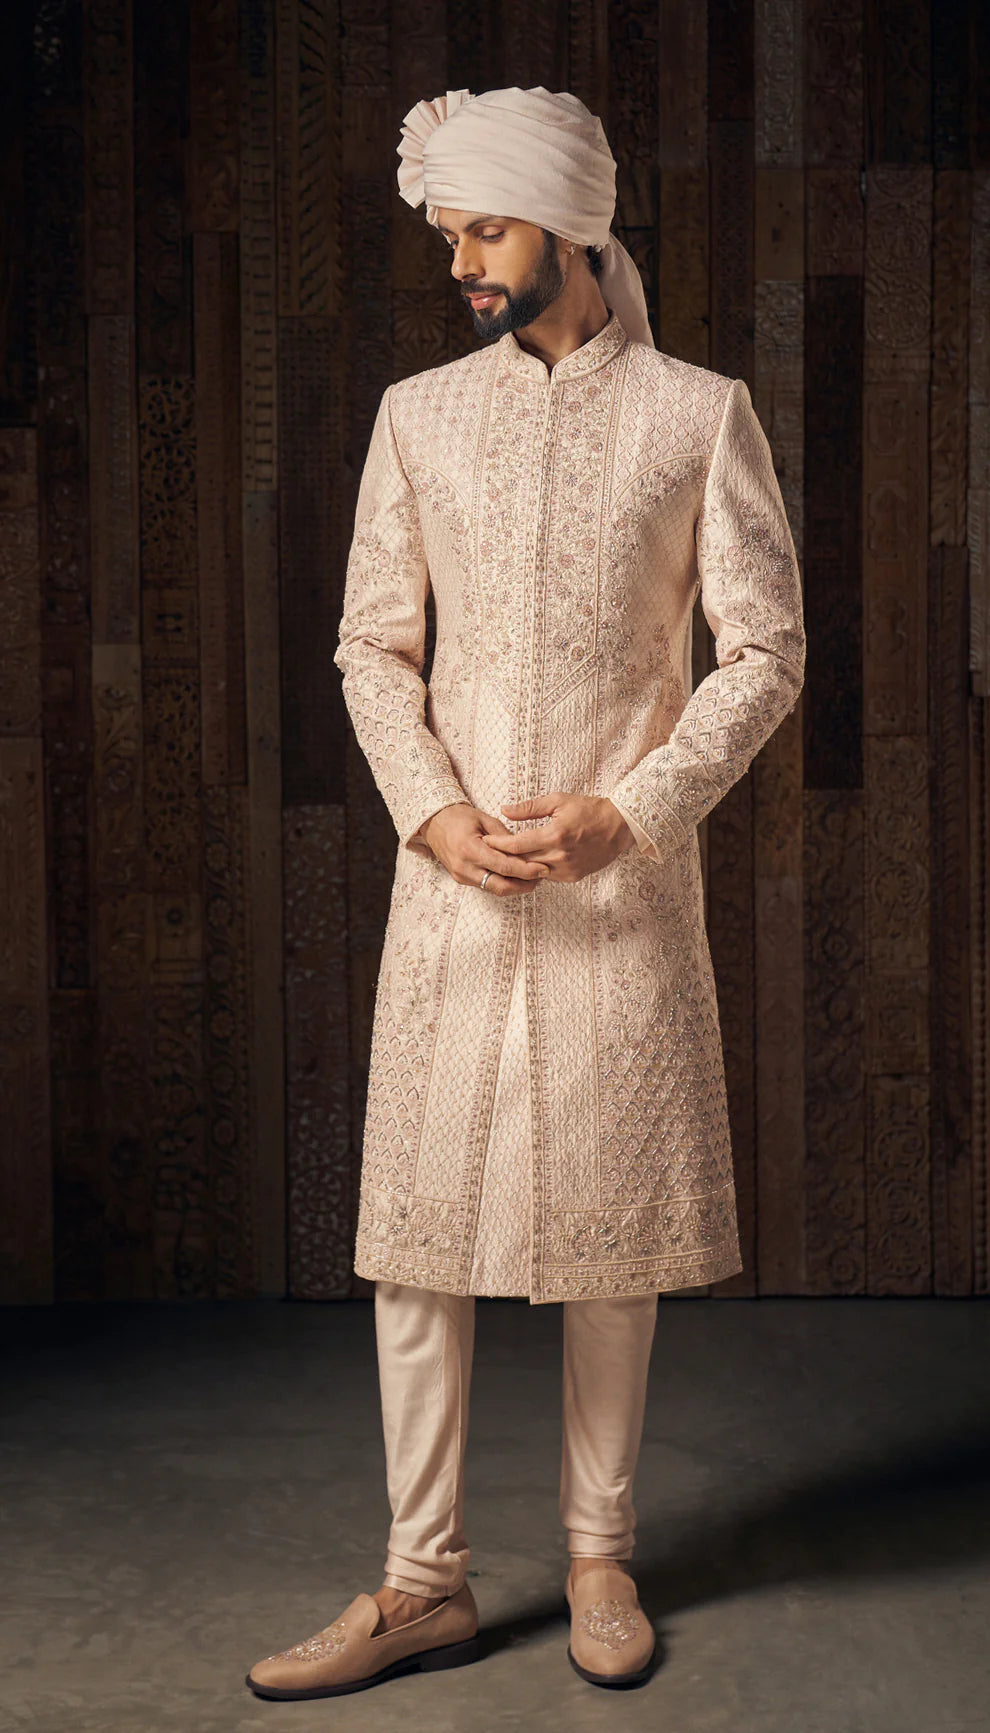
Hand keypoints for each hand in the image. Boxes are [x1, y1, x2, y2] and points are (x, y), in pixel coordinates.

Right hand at [419, 802, 551, 895]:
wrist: (434, 822)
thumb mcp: (484, 819)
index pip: (505, 867)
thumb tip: (525, 850)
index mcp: (470, 849)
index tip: (543, 869)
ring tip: (533, 877)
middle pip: (501, 886)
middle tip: (542, 877)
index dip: (526, 870)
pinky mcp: (461, 879)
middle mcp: (464, 867)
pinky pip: (487, 885)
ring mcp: (461, 876)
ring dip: (515, 886)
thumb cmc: (459, 817)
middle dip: (524, 885)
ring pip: (495, 889)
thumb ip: (504, 836)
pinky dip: (503, 882)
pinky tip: (516, 876)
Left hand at [494, 793, 636, 880]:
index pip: (517, 845)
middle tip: (488, 851)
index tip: (485, 841)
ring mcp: (567, 869)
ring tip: (504, 858)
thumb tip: (504, 810)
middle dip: (504, 857)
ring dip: (519, 866)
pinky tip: (528, 862)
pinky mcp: (573, 877)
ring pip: (533, 872)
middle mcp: (560, 855)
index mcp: (555, 834)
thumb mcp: (558, 800)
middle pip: (522, 862)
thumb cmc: (588, 809)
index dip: (498, 844)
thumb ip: (529, 807)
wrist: (619, 826)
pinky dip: (537, 869)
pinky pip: (547, 876)